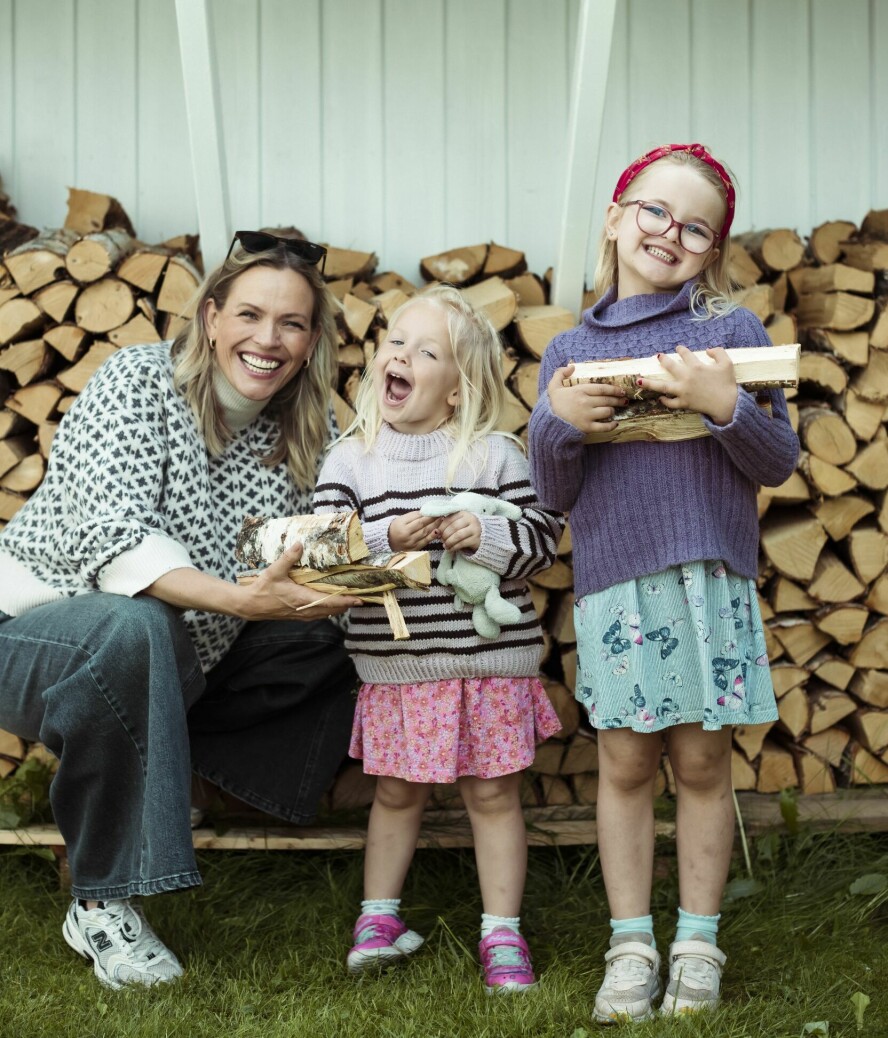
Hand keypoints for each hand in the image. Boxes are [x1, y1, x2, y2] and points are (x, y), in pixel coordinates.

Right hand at [243, 541, 361, 620]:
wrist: (250, 606)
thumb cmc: (262, 589)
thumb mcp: (274, 571)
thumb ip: (288, 558)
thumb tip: (300, 544)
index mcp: (302, 598)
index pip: (329, 601)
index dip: (345, 601)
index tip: (359, 599)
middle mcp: (304, 608)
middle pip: (331, 610)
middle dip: (346, 604)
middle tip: (360, 598)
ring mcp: (301, 614)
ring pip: (325, 614)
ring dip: (337, 608)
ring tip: (348, 601)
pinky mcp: (297, 616)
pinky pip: (317, 615)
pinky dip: (327, 610)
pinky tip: (329, 605)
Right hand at [388, 511, 440, 550]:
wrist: (388, 541)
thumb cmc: (396, 527)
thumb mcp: (402, 519)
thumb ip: (414, 516)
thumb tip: (427, 512)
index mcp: (402, 525)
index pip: (418, 519)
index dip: (429, 515)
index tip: (436, 511)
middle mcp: (406, 535)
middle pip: (423, 526)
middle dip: (433, 520)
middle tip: (441, 515)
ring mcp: (410, 543)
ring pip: (425, 533)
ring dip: (435, 526)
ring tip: (441, 521)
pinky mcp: (414, 549)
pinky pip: (425, 542)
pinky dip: (432, 536)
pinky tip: (438, 531)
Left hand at [436, 511, 481, 552]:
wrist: (482, 534)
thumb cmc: (465, 528)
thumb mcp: (458, 522)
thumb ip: (448, 524)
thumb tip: (436, 531)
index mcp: (463, 513)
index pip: (449, 519)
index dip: (442, 527)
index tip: (438, 533)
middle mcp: (470, 519)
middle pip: (454, 527)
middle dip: (445, 535)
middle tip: (441, 540)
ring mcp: (475, 529)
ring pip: (458, 535)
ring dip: (449, 541)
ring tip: (445, 545)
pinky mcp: (476, 539)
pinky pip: (462, 543)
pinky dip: (454, 547)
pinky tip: (450, 549)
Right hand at [547, 363, 626, 433]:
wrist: (548, 422)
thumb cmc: (553, 404)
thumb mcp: (553, 386)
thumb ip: (560, 373)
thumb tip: (572, 366)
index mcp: (580, 390)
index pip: (602, 388)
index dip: (614, 389)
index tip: (621, 390)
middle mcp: (585, 402)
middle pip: (607, 400)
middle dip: (618, 400)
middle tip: (624, 400)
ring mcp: (587, 415)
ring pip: (607, 412)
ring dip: (613, 411)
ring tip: (614, 410)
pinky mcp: (587, 427)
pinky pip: (604, 427)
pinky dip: (611, 425)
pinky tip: (615, 423)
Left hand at [638, 345, 737, 424]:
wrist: (727, 404)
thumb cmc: (727, 384)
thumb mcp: (727, 364)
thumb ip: (718, 352)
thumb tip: (708, 349)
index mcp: (696, 366)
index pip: (685, 354)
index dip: (681, 350)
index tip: (678, 349)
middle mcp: (687, 377)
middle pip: (670, 367)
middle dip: (663, 360)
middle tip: (658, 357)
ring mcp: (683, 391)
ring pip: (662, 386)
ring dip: (649, 383)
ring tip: (638, 380)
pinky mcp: (684, 403)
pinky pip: (670, 402)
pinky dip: (664, 400)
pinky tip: (660, 397)